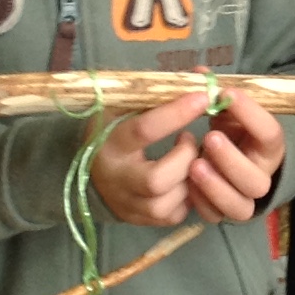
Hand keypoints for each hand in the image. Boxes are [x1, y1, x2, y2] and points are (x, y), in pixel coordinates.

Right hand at [91, 88, 287, 225]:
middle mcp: (116, 178)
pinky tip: (187, 177)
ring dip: (189, 178)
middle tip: (190, 138)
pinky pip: (173, 215)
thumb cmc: (112, 129)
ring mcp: (128, 204)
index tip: (203, 97)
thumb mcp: (123, 106)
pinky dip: (188, 196)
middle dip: (184, 158)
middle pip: (156, 180)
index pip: (145, 129)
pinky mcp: (141, 219)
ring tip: (191, 157)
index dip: (177, 113)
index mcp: (109, 142)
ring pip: (167, 203)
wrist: (90, 171)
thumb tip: (201, 75)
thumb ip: (156, 92)